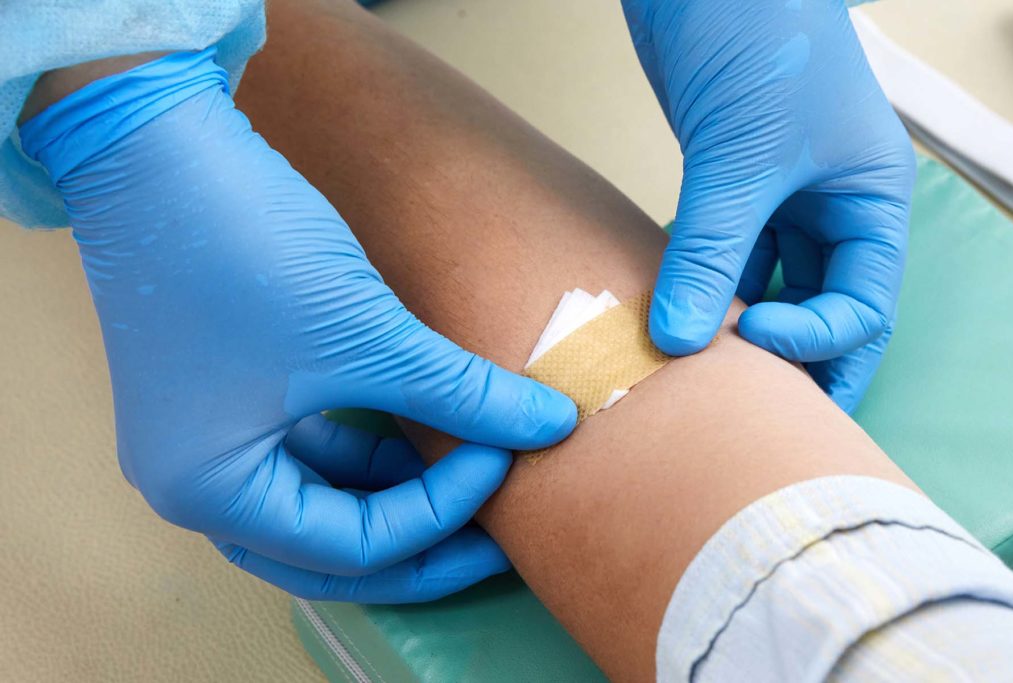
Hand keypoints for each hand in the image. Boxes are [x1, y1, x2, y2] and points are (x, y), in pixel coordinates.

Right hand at [20, 50, 576, 602]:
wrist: (157, 140)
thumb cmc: (241, 246)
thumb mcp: (365, 334)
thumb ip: (464, 392)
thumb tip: (554, 422)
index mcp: (211, 491)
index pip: (350, 547)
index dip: (441, 512)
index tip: (507, 454)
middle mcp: (200, 482)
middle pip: (331, 549)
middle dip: (421, 541)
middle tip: (501, 534)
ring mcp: (213, 437)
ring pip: (325, 501)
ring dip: (400, 492)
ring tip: (475, 476)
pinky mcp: (233, 393)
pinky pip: (315, 449)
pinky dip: (374, 449)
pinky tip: (429, 433)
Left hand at [623, 0, 914, 410]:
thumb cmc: (758, 35)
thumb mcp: (741, 157)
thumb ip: (711, 253)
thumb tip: (680, 340)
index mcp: (870, 200)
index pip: (862, 305)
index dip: (815, 340)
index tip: (750, 341)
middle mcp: (832, 207)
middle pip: (824, 307)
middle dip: (794, 362)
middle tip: (755, 416)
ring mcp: (779, 197)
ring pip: (771, 285)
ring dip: (740, 326)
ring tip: (705, 374)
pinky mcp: (728, 185)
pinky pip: (725, 255)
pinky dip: (704, 286)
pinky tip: (678, 314)